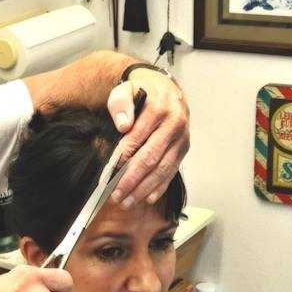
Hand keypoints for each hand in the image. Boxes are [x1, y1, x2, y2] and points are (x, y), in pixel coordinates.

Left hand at [106, 68, 189, 207]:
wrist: (166, 89)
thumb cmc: (141, 92)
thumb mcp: (125, 90)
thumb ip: (121, 104)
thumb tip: (123, 125)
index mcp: (158, 108)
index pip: (137, 137)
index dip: (122, 157)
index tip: (108, 174)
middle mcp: (174, 124)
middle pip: (151, 157)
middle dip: (132, 179)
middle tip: (116, 195)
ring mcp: (181, 138)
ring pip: (163, 168)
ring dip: (144, 188)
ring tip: (127, 202)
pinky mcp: (183, 149)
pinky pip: (172, 171)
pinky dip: (160, 186)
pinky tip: (147, 198)